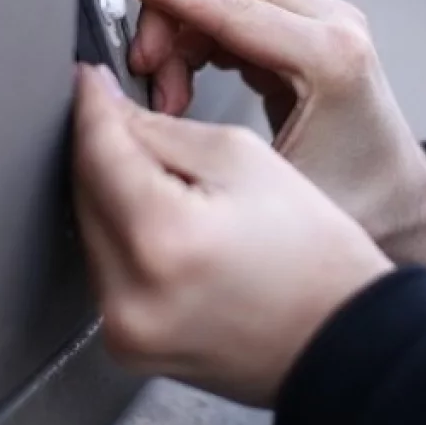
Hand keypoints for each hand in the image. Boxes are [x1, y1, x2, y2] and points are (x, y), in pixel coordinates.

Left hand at [73, 64, 391, 406]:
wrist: (343, 338)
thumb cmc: (315, 257)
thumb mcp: (242, 158)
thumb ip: (161, 128)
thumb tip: (108, 112)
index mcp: (163, 238)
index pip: (96, 149)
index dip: (91, 103)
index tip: (90, 80)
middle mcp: (131, 293)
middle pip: (82, 189)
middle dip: (103, 147)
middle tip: (136, 124)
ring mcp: (125, 328)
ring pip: (89, 227)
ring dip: (112, 191)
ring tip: (174, 187)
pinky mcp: (128, 344)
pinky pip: (105, 268)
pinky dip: (124, 235)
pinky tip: (169, 227)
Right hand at [98, 0, 425, 270]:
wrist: (406, 204)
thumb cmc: (355, 204)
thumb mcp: (269, 183)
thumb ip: (198, 145)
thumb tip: (127, 114)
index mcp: (331, 57)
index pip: (227, 3)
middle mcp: (333, 23)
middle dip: (167, 14)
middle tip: (146, 76)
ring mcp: (326, 19)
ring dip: (182, 28)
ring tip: (170, 94)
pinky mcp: (312, 27)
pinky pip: (239, 5)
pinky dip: (200, 34)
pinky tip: (188, 81)